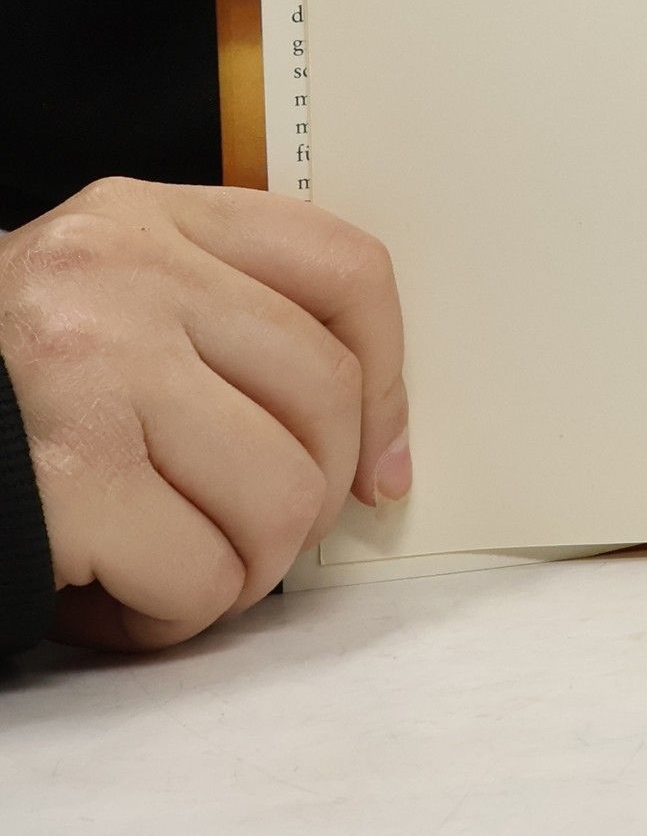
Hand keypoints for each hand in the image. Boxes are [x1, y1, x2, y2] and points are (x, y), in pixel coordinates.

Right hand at [0, 178, 409, 649]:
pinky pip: (202, 577)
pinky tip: (114, 599)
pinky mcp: (67, 475)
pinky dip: (174, 616)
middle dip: (312, 499)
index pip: (346, 269)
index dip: (390, 379)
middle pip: (328, 397)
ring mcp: (96, 369)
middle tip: (253, 540)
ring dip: (244, 569)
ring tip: (176, 569)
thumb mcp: (99, 298)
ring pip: (283, 497)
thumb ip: (217, 319)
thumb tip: (367, 438)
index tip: (382, 463)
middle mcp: (127, 276)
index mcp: (149, 219)